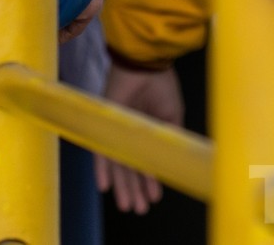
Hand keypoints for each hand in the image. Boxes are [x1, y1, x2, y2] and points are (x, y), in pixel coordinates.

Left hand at [96, 60, 184, 213]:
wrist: (146, 64)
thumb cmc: (161, 85)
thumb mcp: (171, 116)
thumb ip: (168, 139)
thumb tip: (170, 163)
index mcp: (146, 131)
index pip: (146, 160)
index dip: (150, 180)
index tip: (154, 197)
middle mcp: (128, 134)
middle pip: (130, 166)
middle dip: (136, 188)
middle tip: (139, 208)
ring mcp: (115, 130)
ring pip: (117, 164)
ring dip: (122, 185)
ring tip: (127, 205)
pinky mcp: (104, 125)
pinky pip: (101, 150)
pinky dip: (103, 169)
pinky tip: (105, 187)